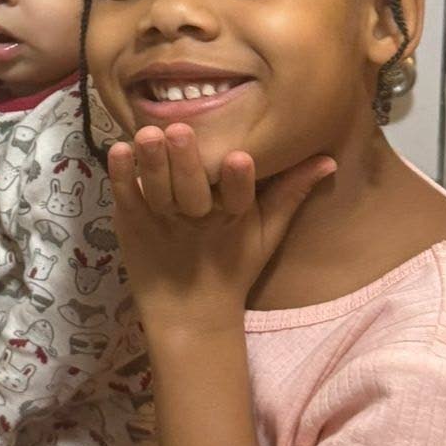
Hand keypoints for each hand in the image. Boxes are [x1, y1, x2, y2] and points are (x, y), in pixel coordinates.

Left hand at [110, 124, 335, 334]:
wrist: (188, 315)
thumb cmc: (231, 266)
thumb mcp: (267, 233)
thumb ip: (291, 193)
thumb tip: (327, 159)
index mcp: (234, 219)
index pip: (239, 198)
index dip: (237, 180)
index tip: (239, 157)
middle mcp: (196, 219)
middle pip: (192, 191)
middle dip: (186, 162)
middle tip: (179, 129)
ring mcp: (161, 222)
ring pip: (156, 191)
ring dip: (151, 163)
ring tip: (147, 134)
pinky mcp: (132, 224)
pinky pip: (125, 198)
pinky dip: (120, 177)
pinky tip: (118, 151)